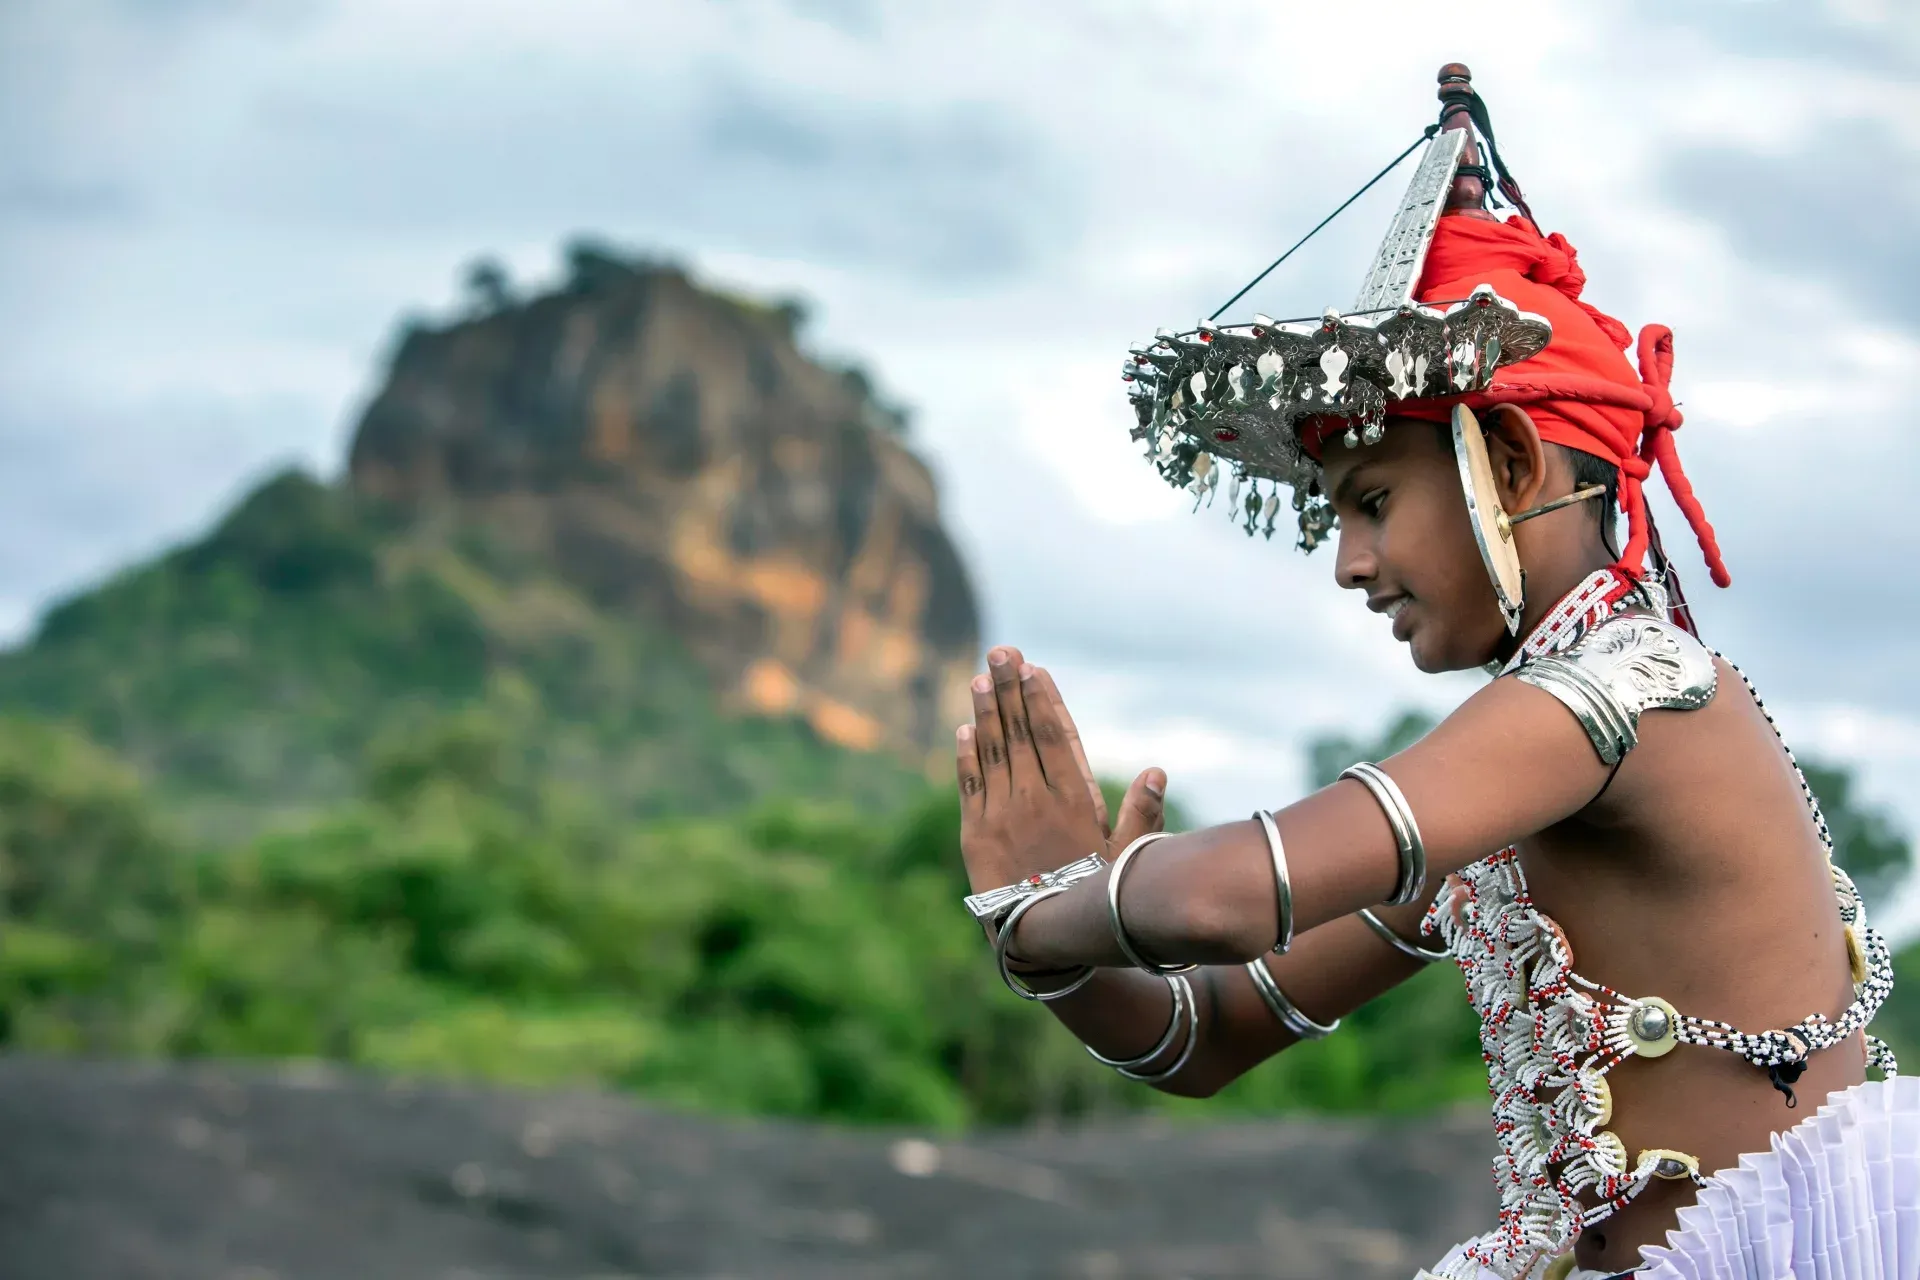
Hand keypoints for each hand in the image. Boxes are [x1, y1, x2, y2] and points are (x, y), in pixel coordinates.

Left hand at [955, 645, 1166, 896]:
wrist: (1045, 942)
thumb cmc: (1096, 899)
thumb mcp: (1128, 858)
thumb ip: (1142, 813)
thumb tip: (1155, 771)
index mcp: (1073, 800)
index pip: (1055, 735)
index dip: (1042, 699)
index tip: (1033, 668)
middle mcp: (1035, 799)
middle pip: (1020, 732)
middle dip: (1010, 689)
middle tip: (999, 652)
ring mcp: (1002, 814)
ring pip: (992, 751)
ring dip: (986, 711)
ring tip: (979, 677)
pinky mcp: (975, 834)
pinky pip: (969, 785)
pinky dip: (965, 755)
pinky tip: (964, 728)